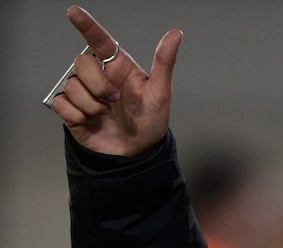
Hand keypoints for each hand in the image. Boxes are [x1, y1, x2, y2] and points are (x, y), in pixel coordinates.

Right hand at [50, 6, 182, 156]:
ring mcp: (84, 93)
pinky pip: (61, 103)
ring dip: (91, 104)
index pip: (99, 40)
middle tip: (114, 100)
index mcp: (118, 68)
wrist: (137, 153)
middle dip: (98, 84)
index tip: (74, 12)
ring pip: (71, 85)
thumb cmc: (150, 122)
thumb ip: (164, 62)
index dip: (86, 25)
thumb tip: (176, 35)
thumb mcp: (161, 93)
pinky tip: (91, 121)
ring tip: (105, 114)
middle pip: (82, 62)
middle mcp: (99, 77)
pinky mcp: (72, 110)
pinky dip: (76, 114)